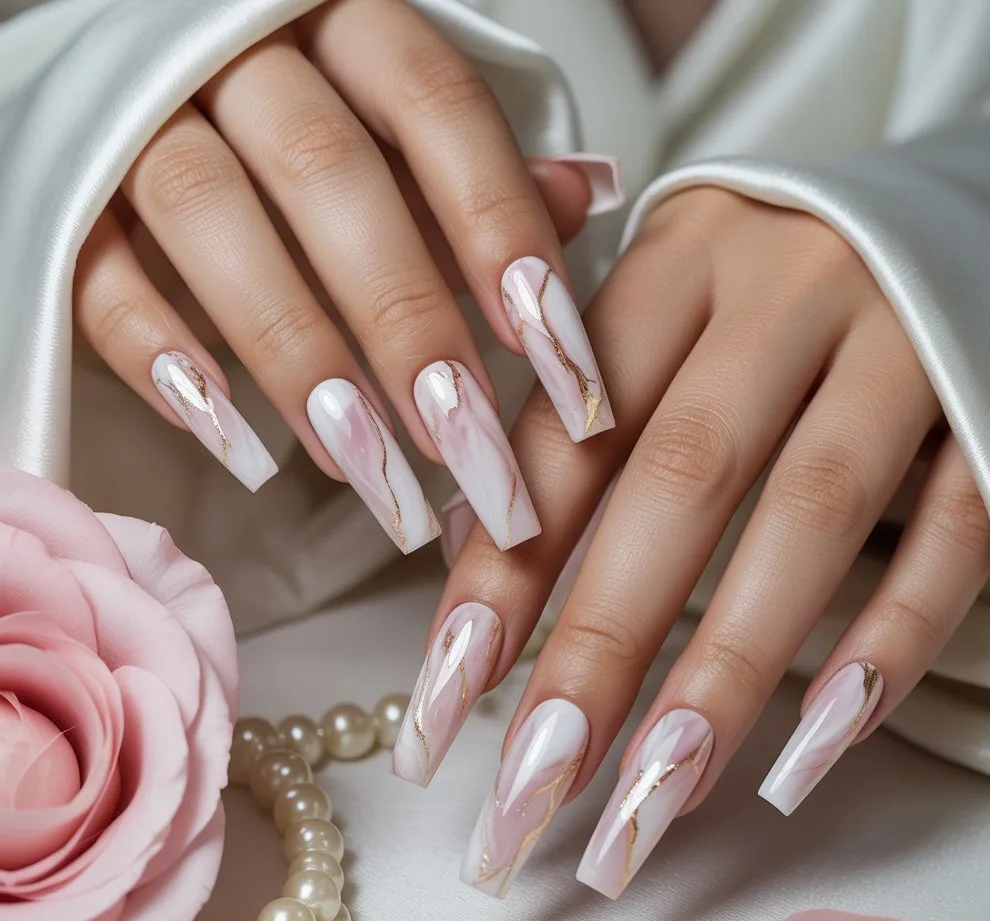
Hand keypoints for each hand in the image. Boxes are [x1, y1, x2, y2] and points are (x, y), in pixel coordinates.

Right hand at [73, 0, 619, 551]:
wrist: (136, 84)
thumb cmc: (303, 124)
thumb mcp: (394, 125)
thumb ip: (477, 167)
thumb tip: (581, 196)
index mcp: (342, 25)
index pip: (438, 110)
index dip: (499, 229)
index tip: (556, 356)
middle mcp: (239, 57)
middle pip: (330, 175)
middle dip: (407, 321)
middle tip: (470, 450)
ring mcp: (141, 120)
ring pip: (214, 222)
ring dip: (298, 356)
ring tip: (367, 468)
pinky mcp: (69, 197)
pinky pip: (103, 273)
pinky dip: (163, 359)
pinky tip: (236, 446)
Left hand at [394, 187, 989, 898]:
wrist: (952, 205)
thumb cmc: (768, 283)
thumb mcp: (667, 300)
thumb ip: (579, 404)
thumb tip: (483, 548)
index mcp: (679, 261)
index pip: (572, 429)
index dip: (504, 566)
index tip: (449, 694)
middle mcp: (786, 291)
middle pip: (679, 482)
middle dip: (600, 648)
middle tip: (531, 788)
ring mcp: (902, 343)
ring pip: (812, 518)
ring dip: (726, 673)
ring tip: (652, 802)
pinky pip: (952, 533)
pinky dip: (886, 645)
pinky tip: (813, 750)